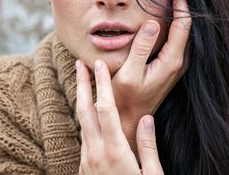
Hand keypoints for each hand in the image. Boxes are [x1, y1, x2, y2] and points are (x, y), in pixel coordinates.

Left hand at [76, 59, 163, 174]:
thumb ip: (149, 147)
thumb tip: (147, 118)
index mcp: (115, 151)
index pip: (105, 108)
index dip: (102, 83)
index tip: (99, 64)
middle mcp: (95, 153)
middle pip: (84, 110)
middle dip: (82, 84)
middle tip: (79, 64)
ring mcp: (86, 161)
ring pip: (82, 123)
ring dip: (82, 100)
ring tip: (84, 83)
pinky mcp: (84, 169)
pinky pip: (84, 137)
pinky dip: (86, 119)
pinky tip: (91, 114)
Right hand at [111, 0, 190, 153]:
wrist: (129, 119)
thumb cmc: (124, 97)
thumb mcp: (129, 72)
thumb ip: (141, 47)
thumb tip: (153, 21)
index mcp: (172, 60)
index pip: (183, 24)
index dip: (181, 3)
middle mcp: (179, 61)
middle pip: (187, 26)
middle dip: (182, 4)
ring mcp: (176, 64)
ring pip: (183, 31)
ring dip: (178, 13)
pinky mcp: (170, 65)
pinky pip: (177, 38)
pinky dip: (174, 23)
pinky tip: (165, 15)